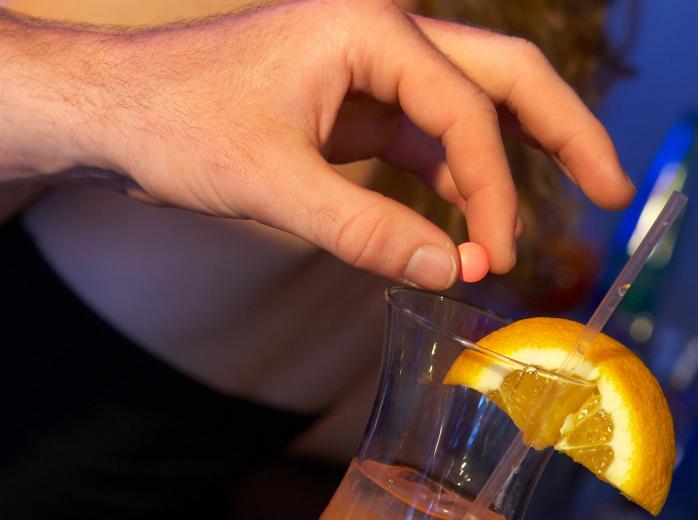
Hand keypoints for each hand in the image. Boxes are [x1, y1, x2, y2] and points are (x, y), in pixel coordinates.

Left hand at [0, 0, 634, 289]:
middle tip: (610, 185)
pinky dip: (444, 183)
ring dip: (493, 173)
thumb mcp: (272, 184)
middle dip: (560, 132)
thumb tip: (449, 271)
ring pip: (462, 113)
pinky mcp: (350, 106)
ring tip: (517, 235)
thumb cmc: (174, 125)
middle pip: (499, 78)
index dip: (493, 189)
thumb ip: (365, 230)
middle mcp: (380, 36)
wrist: (114, 111)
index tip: (498, 255)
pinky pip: (418, 141)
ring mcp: (367, 72)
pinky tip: (459, 223)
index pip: (465, 111)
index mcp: (369, 29)